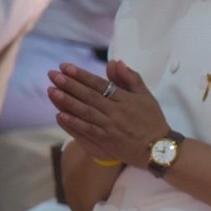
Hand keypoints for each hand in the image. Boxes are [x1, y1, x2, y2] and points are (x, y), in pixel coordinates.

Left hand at [49, 60, 170, 167]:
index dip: (81, 75)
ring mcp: (110, 126)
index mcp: (126, 98)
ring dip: (67, 101)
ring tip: (52, 91)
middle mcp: (116, 111)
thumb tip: (114, 62)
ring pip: (86, 111)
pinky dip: (74, 123)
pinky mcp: (106, 140)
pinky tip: (60, 115)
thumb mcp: (146, 96)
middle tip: (52, 75)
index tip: (65, 67)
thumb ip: (131, 78)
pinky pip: (87, 130)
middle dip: (70, 84)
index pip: (100, 84)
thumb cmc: (152, 120)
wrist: (158, 148)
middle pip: (90, 96)